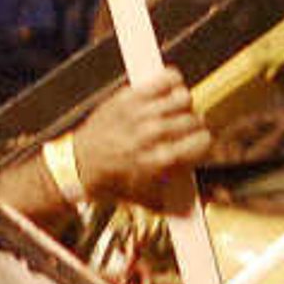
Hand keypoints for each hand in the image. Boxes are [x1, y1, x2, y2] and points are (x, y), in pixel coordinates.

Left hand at [69, 73, 214, 210]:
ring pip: (183, 97)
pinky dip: (172, 80)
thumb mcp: (145, 198)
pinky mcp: (130, 96)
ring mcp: (141, 113)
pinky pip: (166, 78)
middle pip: (195, 119)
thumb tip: (195, 206)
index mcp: (161, 160)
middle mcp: (153, 135)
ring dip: (182, 104)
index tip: (195, 143)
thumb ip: (174, 203)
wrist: (79, 165)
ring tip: (172, 111)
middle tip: (180, 130)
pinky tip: (167, 90)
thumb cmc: (111, 180)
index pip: (204, 141)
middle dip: (192, 126)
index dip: (201, 142)